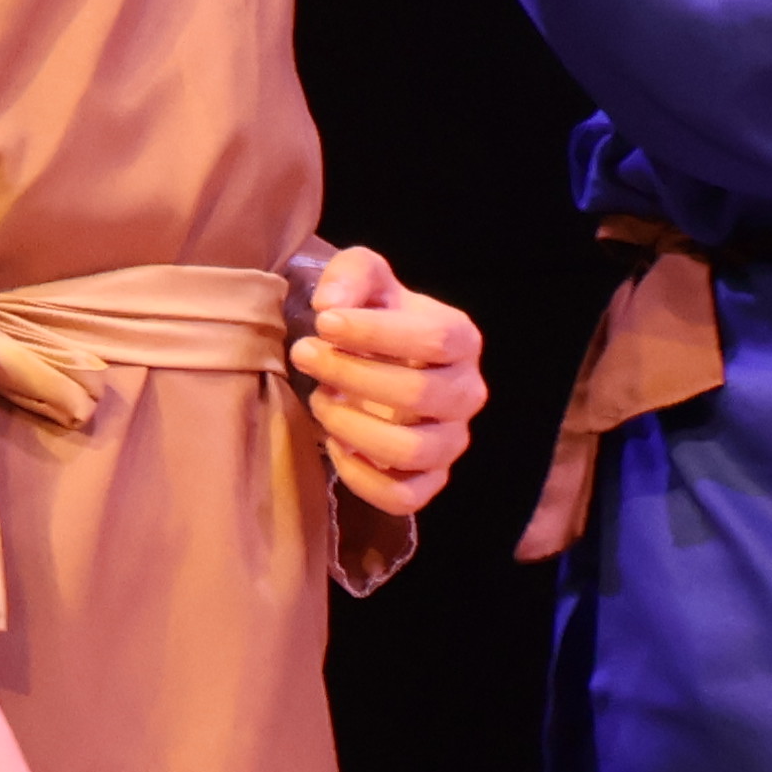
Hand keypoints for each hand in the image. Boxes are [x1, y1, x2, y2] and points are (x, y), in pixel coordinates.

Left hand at [288, 245, 484, 517]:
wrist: (377, 360)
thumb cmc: (374, 316)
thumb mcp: (365, 279)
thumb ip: (350, 275)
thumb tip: (329, 304)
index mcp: (462, 339)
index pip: (435, 339)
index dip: (375, 332)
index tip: (323, 322)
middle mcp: (467, 392)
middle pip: (418, 394)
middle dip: (351, 375)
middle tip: (305, 355)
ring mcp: (451, 441)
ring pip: (412, 450)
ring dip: (351, 426)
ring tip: (318, 400)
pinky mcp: (429, 481)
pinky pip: (404, 496)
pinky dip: (361, 478)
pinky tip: (334, 445)